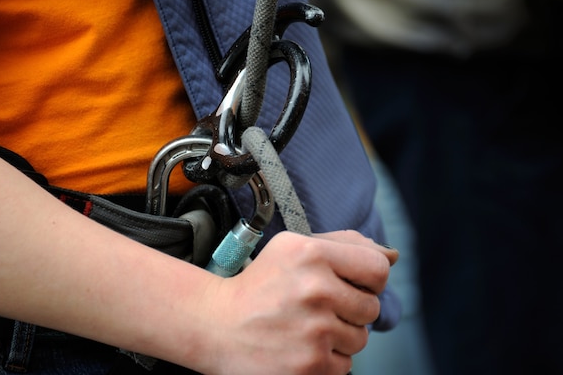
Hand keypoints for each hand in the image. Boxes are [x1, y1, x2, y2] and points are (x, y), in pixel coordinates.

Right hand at [202, 230, 397, 374]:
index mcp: (311, 253)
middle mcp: (316, 289)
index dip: (367, 280)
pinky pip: (346, 365)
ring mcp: (314, 330)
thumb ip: (345, 245)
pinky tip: (300, 346)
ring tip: (305, 327)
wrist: (215, 325)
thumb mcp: (294, 248)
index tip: (347, 284)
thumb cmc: (259, 284)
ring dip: (339, 336)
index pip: (378, 270)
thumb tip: (393, 256)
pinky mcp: (311, 365)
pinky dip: (327, 359)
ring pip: (360, 338)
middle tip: (315, 307)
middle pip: (371, 307)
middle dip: (350, 309)